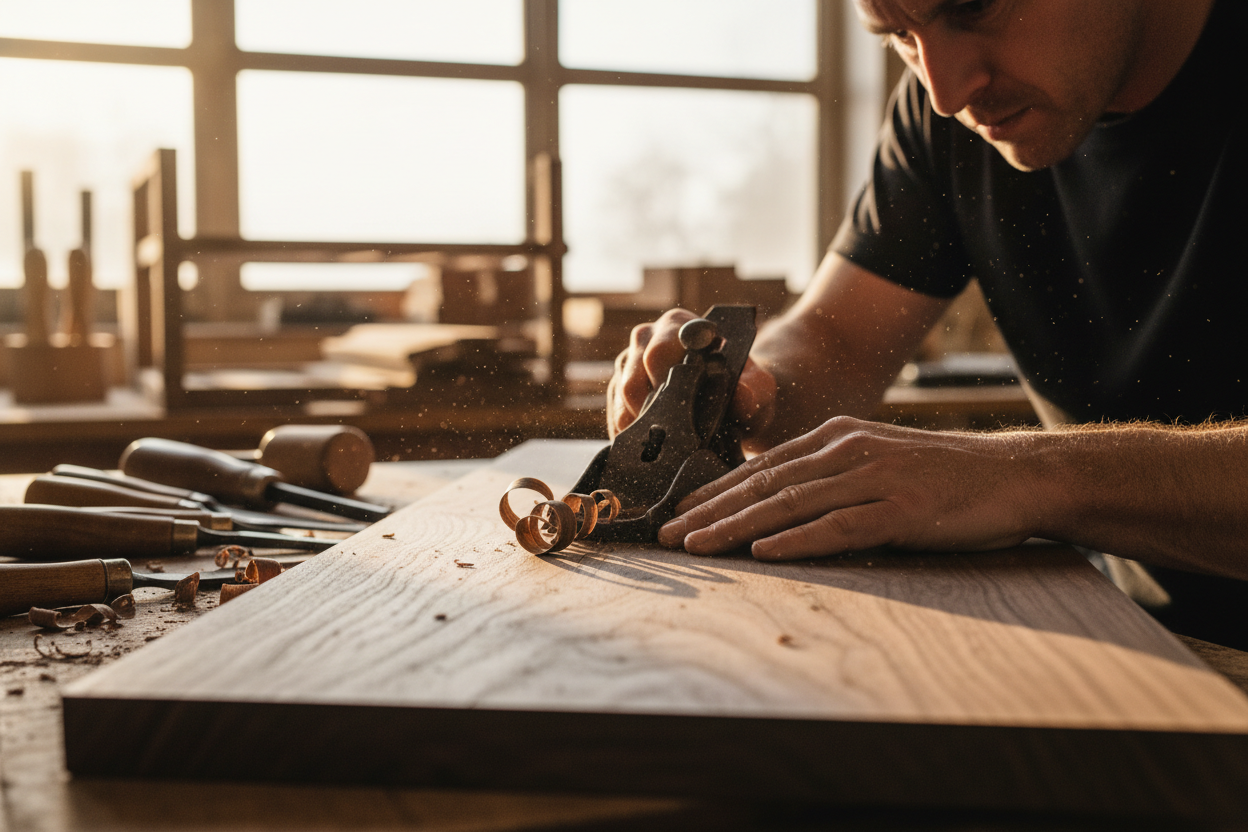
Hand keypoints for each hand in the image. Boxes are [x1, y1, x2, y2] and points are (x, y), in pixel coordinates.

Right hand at [606, 308, 776, 438]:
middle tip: (679, 435)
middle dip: (654, 414)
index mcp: (680, 326)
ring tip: (669, 444)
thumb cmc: (743, 390)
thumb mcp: (758, 390)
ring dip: (643, 428)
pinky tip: (652, 447)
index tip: (683, 406)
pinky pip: (615, 417)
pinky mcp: (617, 390)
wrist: (732, 406)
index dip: (666, 382)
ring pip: (620, 403)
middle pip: (632, 381)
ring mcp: (628, 365)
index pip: (658, 352)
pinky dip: (633, 436)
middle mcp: (647, 339)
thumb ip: (754, 391)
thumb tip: (740, 395)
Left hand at [657, 416, 1037, 558]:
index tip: (677, 513)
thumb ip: (827, 475)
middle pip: (764, 484)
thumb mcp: (874, 461)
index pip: (760, 467)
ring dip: (737, 526)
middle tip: (668, 535)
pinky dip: (799, 540)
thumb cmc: (939, 477)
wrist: (1011, 475)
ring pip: (790, 504)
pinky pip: (840, 526)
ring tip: (698, 545)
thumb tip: (776, 500)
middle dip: (710, 511)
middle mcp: (846, 451)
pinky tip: (766, 552)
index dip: (714, 491)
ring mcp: (874, 477)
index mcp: (835, 438)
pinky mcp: (901, 508)